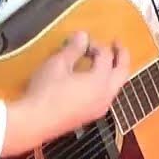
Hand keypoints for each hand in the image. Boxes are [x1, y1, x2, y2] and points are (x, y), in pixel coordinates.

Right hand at [3, 31, 128, 156]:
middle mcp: (106, 95)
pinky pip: (106, 96)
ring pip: (116, 86)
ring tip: (103, 61)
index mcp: (100, 81)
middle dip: (122, 56)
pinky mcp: (91, 116)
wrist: (35, 122)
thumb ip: (74, 48)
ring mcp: (100, 108)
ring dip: (113, 71)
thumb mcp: (58, 63)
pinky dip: (105, 83)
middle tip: (116, 44)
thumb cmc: (46, 90)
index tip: (84, 41)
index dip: (96, 44)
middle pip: (122, 72)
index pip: (106, 56)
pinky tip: (92, 81)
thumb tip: (83, 36)